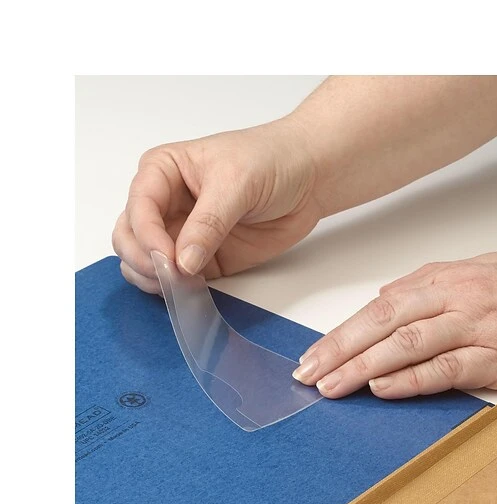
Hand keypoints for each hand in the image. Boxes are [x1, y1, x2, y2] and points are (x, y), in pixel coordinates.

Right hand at [112, 119, 320, 293]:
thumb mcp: (236, 183)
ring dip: (153, 278)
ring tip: (177, 285)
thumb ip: (208, 223)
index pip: (137, 207)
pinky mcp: (204, 260)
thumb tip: (183, 262)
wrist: (309, 178)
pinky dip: (177, 290)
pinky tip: (190, 293)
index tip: (167, 256)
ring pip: (146, 262)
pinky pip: (179, 280)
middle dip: (142, 259)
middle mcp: (166, 204)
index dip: (146, 235)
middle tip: (169, 275)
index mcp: (162, 172)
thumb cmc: (271, 160)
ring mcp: (183, 234)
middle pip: (129, 237)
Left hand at [292, 252, 496, 398]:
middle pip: (384, 325)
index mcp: (439, 281)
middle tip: (310, 374)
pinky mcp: (495, 359)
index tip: (313, 355)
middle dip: (341, 351)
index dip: (340, 333)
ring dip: (365, 368)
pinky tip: (383, 389)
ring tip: (334, 386)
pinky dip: (411, 380)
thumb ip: (420, 284)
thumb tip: (381, 298)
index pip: (377, 308)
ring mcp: (474, 330)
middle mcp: (452, 302)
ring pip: (409, 346)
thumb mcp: (466, 271)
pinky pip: (447, 370)